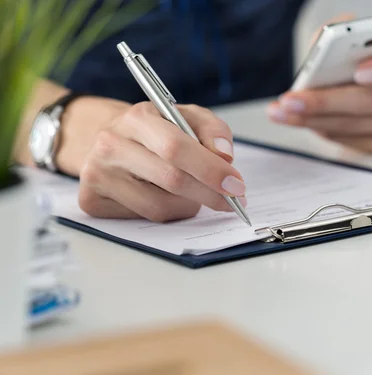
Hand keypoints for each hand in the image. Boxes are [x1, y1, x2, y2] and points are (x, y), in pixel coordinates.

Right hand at [58, 98, 245, 221]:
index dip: (210, 169)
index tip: (237, 184)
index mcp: (136, 118)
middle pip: (171, 180)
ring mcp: (96, 175)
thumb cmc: (155, 130)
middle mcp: (110, 145)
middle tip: (233, 201)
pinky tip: (167, 197)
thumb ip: (212, 130)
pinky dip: (168, 212)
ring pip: (160, 206)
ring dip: (189, 204)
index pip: (176, 147)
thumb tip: (225, 156)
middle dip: (210, 193)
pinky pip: (144, 218)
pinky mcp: (92, 200)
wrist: (110, 140)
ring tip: (196, 193)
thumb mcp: (186, 117)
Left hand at [268, 44, 371, 153]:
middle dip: (324, 102)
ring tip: (282, 112)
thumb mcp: (351, 38)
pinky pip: (348, 141)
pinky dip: (320, 130)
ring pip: (352, 125)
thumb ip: (339, 34)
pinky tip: (298, 120)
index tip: (359, 72)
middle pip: (368, 101)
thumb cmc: (360, 57)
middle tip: (291, 100)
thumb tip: (322, 42)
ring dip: (312, 119)